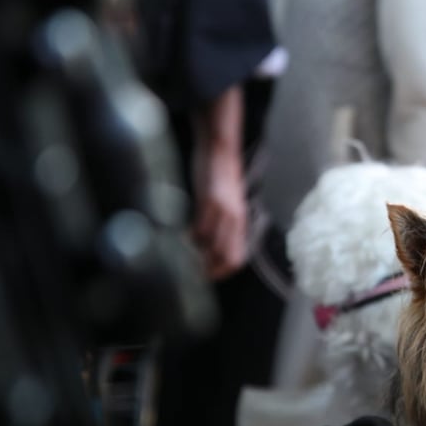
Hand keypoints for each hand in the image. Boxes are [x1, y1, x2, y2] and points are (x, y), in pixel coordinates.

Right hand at [192, 148, 248, 280]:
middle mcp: (235, 219)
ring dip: (196, 252)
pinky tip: (184, 233)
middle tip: (192, 269)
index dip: (222, 272)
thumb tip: (212, 244)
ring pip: (211, 245)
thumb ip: (224, 223)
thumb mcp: (228, 203)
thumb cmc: (221, 177)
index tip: (207, 276)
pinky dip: (191, 236)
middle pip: (226, 257)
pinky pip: (200, 227)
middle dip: (208, 269)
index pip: (237, 259)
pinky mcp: (210, 200)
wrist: (221, 150)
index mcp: (241, 221)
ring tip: (186, 248)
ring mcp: (223, 210)